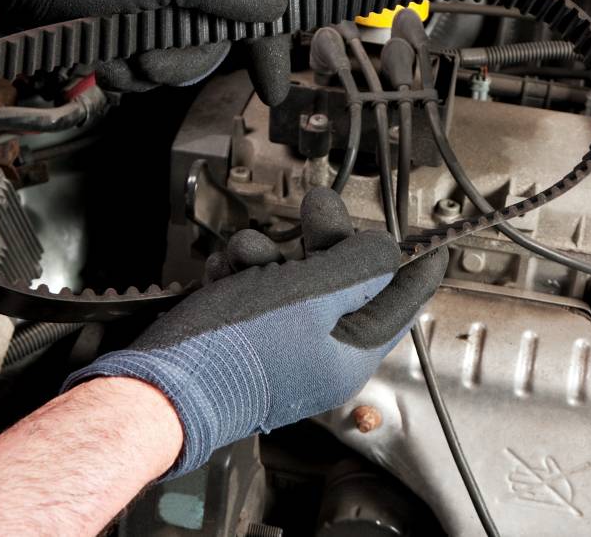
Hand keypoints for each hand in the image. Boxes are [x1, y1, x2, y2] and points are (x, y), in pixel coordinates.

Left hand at [0, 0, 290, 102]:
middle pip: (210, 50)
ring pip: (172, 65)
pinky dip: (116, 70)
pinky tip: (92, 54)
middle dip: (176, 62)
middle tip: (143, 56)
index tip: (273, 89)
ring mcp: (148, 9)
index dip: (267, 49)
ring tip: (107, 51)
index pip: (254, 9)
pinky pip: (138, 70)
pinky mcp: (119, 31)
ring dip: (139, 69)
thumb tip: (278, 7)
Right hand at [64, 188, 447, 477]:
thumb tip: (386, 249)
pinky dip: (240, 275)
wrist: (158, 386)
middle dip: (324, 240)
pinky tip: (221, 272)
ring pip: (292, 282)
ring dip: (269, 254)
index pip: (399, 305)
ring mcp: (279, 350)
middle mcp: (319, 356)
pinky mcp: (242, 340)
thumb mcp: (310, 295)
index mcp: (349, 355)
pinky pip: (255, 295)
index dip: (414, 267)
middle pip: (342, 284)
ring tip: (243, 253)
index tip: (432, 243)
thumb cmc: (236, 347)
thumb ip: (357, 268)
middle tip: (318, 203)